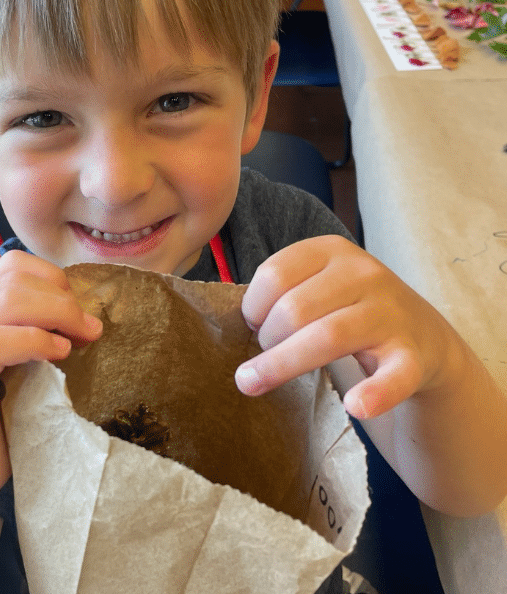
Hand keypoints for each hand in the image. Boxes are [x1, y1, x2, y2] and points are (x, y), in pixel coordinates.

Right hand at [0, 250, 102, 508]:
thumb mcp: (20, 361)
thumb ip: (35, 327)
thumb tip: (84, 308)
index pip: (14, 266)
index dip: (54, 281)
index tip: (80, 311)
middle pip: (15, 280)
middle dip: (63, 300)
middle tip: (91, 330)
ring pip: (7, 302)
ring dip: (57, 315)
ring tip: (81, 340)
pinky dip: (35, 341)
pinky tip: (59, 355)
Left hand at [235, 235, 464, 419]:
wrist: (424, 338)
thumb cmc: (349, 310)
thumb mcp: (319, 285)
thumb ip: (282, 294)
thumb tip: (234, 325)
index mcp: (332, 250)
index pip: (274, 274)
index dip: (252, 307)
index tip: (253, 326)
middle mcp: (364, 273)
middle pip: (294, 309)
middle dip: (266, 339)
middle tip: (265, 355)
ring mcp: (391, 313)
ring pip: (327, 337)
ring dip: (282, 365)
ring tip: (253, 384)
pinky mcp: (413, 356)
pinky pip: (393, 376)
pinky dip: (375, 393)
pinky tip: (355, 407)